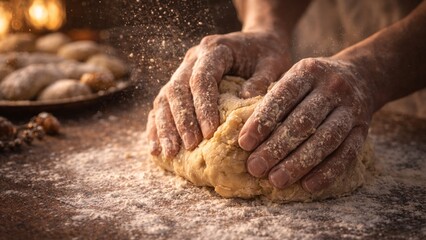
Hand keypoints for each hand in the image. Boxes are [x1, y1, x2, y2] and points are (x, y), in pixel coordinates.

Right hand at [147, 31, 291, 156]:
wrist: (257, 42)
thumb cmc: (266, 54)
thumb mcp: (273, 64)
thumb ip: (261, 80)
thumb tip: (245, 99)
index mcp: (215, 49)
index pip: (201, 78)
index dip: (203, 106)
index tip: (209, 133)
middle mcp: (193, 58)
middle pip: (177, 89)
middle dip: (182, 120)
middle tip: (190, 146)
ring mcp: (182, 70)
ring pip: (164, 98)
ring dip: (165, 126)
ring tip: (169, 152)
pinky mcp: (179, 84)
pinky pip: (162, 105)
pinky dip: (157, 127)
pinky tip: (156, 148)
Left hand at [238, 57, 374, 192]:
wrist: (361, 76)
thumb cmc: (312, 83)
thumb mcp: (294, 77)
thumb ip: (272, 98)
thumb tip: (240, 128)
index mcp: (308, 71)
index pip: (282, 97)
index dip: (262, 122)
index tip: (243, 144)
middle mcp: (332, 87)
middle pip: (303, 122)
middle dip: (276, 148)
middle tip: (255, 168)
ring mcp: (351, 109)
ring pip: (325, 139)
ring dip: (299, 163)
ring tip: (276, 180)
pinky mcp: (364, 129)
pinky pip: (347, 153)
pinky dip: (327, 172)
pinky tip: (308, 186)